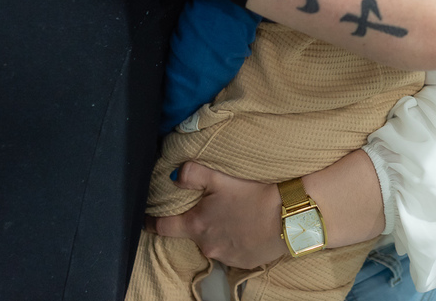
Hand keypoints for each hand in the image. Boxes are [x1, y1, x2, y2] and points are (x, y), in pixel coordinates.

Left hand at [146, 162, 285, 268]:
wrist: (288, 216)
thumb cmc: (253, 195)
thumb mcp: (220, 178)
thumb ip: (192, 174)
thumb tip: (173, 175)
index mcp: (196, 225)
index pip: (162, 227)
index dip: (151, 221)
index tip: (147, 219)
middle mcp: (206, 245)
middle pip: (194, 233)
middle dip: (200, 222)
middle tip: (215, 207)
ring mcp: (225, 256)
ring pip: (215, 243)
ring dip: (220, 231)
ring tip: (237, 216)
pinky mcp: (244, 262)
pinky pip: (233, 251)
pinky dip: (237, 240)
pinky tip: (249, 227)